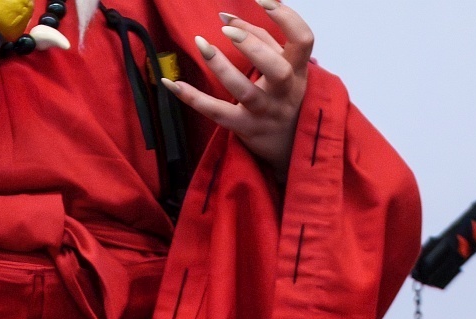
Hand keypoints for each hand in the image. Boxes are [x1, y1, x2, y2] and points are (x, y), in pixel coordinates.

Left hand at [163, 0, 311, 172]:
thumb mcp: (282, 67)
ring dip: (221, 67)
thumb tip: (226, 15)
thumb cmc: (281, 96)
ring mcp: (265, 113)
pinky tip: (172, 82)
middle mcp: (285, 93)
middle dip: (252, 46)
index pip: (303, 40)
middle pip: (277, 69)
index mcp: (298, 71)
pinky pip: (217, 113)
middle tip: (227, 30)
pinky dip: (193, 98)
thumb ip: (259, 38)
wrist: (288, 147)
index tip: (263, 1)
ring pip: (245, 91)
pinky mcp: (244, 129)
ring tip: (201, 43)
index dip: (286, 18)